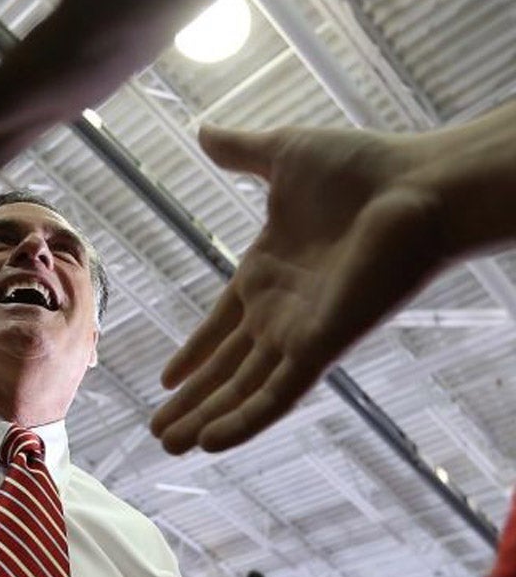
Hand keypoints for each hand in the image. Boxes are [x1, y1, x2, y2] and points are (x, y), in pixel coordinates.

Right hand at [150, 124, 448, 453]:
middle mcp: (280, 312)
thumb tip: (203, 132)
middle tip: (157, 431)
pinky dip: (244, 421)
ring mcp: (298, 334)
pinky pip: (276, 395)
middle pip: (226, 369)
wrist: (419, 186)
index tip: (166, 378)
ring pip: (244, 391)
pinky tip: (211, 444)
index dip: (194, 353)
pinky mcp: (319, 347)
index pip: (220, 326)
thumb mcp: (283, 154)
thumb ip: (240, 151)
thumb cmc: (362, 168)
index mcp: (267, 274)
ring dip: (206, 419)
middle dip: (191, 401)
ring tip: (169, 445)